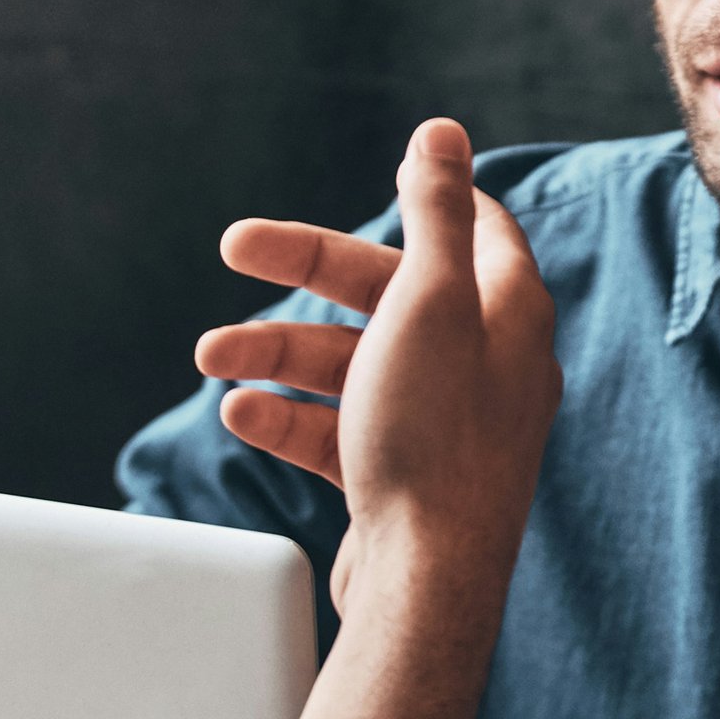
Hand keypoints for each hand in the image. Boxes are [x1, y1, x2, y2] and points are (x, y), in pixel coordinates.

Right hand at [196, 120, 561, 615]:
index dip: (430, 194)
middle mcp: (488, 360)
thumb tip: (443, 130)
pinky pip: (343, 429)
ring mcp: (447, 422)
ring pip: (356, 362)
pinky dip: (293, 415)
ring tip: (211, 356)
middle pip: (393, 289)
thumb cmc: (435, 434)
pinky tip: (243, 412)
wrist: (427, 587)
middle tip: (232, 245)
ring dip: (280, 350)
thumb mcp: (428, 299)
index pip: (476, 226)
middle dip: (307, 269)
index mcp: (508, 309)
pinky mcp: (407, 477)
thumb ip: (436, 210)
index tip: (388, 172)